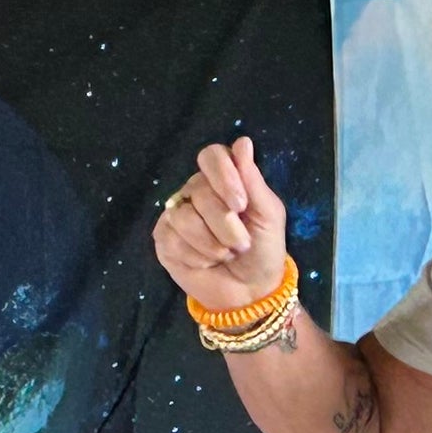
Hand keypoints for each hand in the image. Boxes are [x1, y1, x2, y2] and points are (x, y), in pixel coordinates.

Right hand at [152, 135, 293, 315]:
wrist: (250, 291)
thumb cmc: (263, 249)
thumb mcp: (268, 214)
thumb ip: (253, 180)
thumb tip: (242, 141)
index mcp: (223, 180)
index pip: (211, 156)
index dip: (223, 176)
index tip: (240, 204)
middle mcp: (196, 192)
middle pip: (198, 190)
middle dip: (224, 224)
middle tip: (241, 244)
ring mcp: (176, 215)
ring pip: (183, 217)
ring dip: (211, 244)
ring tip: (225, 255)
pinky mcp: (163, 239)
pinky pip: (172, 239)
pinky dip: (195, 256)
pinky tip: (206, 263)